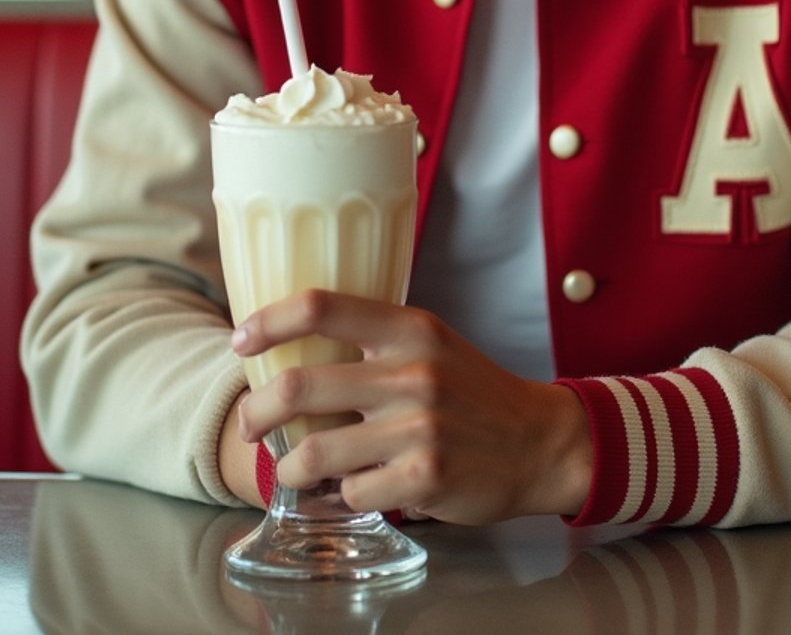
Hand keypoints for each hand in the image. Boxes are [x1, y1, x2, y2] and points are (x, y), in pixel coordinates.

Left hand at [231, 292, 592, 523]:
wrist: (538, 441)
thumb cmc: (472, 390)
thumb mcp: (430, 345)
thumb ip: (373, 344)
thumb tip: (292, 352)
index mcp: (409, 329)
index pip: (322, 307)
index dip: (269, 321)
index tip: (241, 340)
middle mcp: (412, 373)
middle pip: (299, 387)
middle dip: (256, 414)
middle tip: (251, 427)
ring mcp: (419, 428)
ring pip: (315, 453)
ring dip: (293, 468)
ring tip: (296, 469)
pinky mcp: (424, 479)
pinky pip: (351, 493)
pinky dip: (344, 495)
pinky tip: (357, 487)